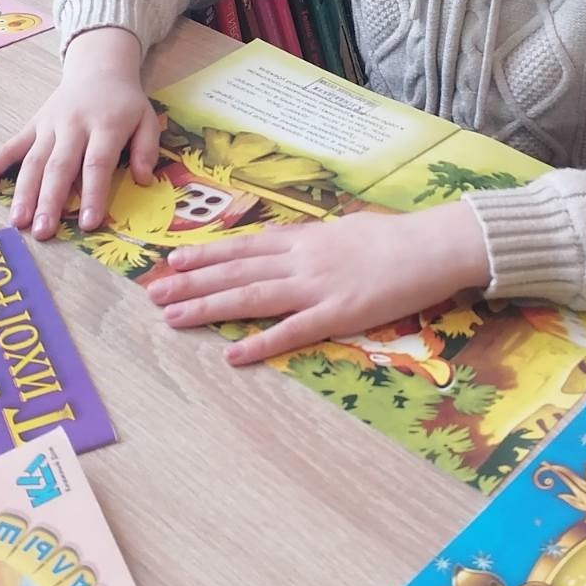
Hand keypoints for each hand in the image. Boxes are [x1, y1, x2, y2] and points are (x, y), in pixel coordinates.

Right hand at [0, 27, 156, 238]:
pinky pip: (10, 146)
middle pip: (58, 166)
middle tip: (42, 232)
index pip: (96, 163)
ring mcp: (48, 126)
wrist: (98, 69)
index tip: (88, 223)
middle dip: (50, 201)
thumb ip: (147, 149)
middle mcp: (72, 126)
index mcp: (104, 126)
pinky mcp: (31, 126)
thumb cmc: (124, 103)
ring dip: (23, 192)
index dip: (91, 194)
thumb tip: (143, 180)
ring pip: (33, 161)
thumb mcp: (147, 119)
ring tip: (17, 222)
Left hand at [147, 203, 491, 362]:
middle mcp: (301, 260)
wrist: (434, 246)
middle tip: (152, 293)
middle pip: (235, 272)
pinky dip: (260, 343)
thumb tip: (280, 241)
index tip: (170, 261)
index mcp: (303, 239)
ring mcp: (317, 287)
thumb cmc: (393, 238)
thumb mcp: (343, 230)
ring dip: (208, 307)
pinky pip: (292, 331)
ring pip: (251, 297)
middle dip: (191, 282)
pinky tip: (232, 354)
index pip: (242, 247)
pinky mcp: (339, 314)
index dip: (204, 256)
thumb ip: (309, 240)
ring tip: (172, 316)